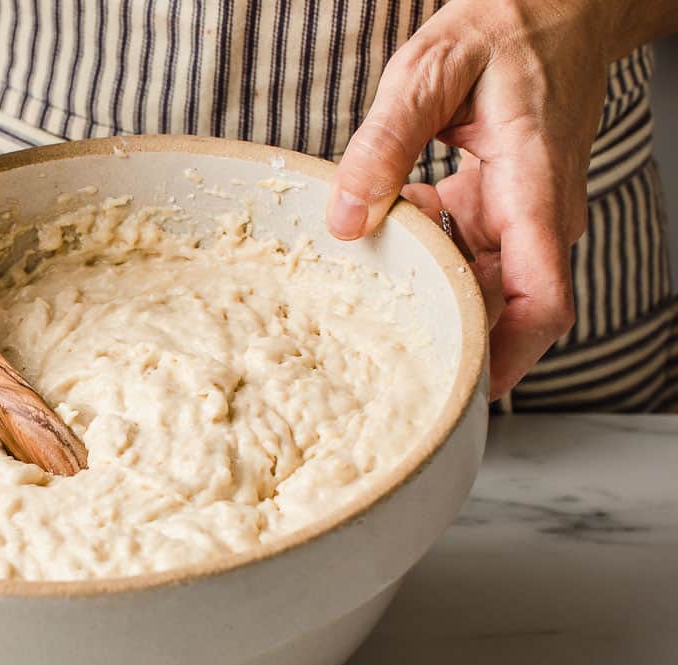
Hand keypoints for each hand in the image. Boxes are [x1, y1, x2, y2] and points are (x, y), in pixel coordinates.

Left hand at [326, 0, 617, 398]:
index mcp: (533, 190)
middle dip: (452, 337)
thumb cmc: (503, 28)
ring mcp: (523, 215)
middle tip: (384, 361)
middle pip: (507, 311)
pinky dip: (429, 251)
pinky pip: (469, 253)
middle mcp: (538, 215)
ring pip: (483, 285)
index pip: (542, 300)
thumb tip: (345, 219)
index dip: (507, 356)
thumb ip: (384, 143)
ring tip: (376, 287)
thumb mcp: (430, 71)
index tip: (463, 391)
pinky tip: (397, 221)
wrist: (554, 4)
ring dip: (431, 290)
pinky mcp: (504, 207)